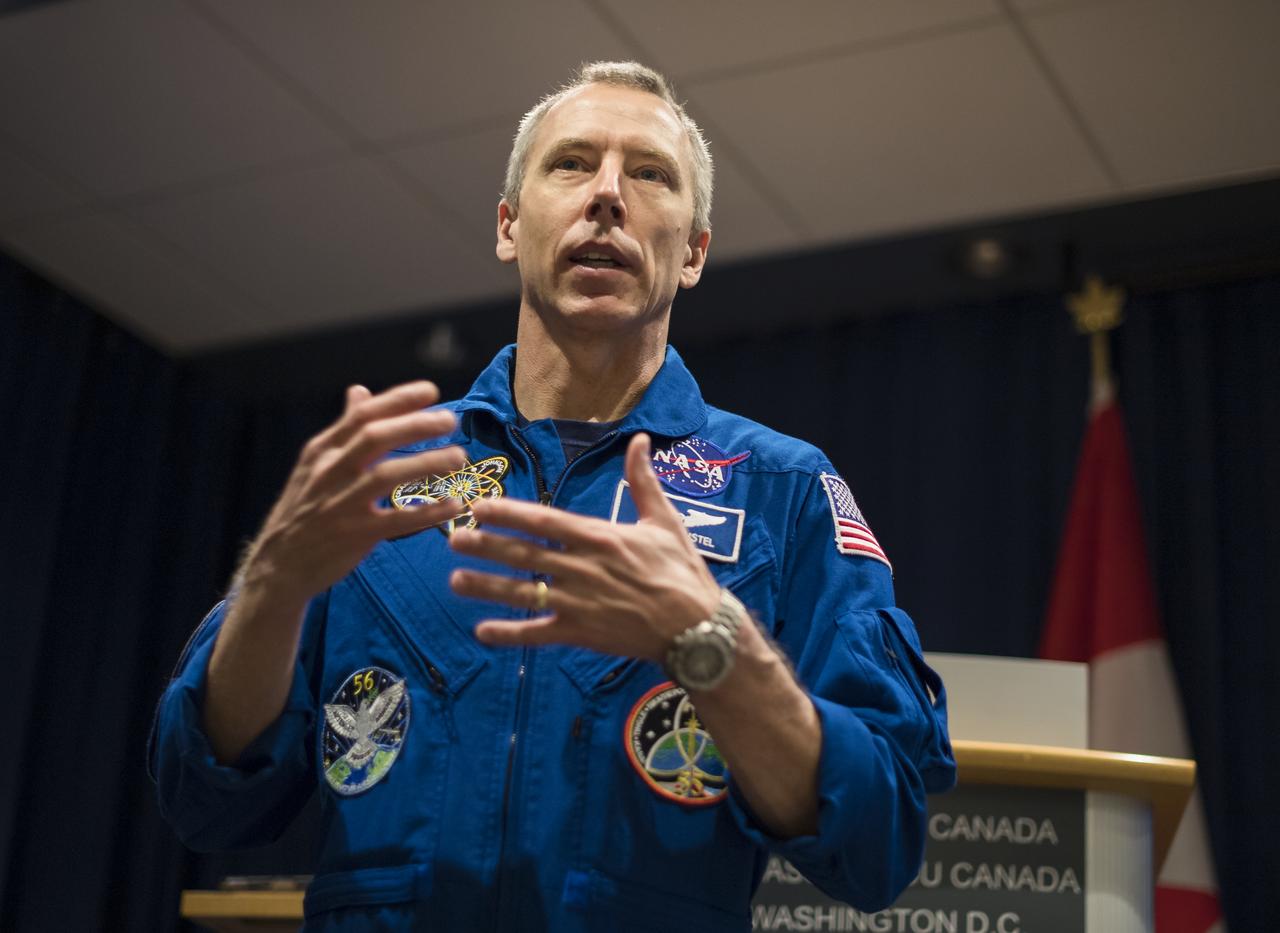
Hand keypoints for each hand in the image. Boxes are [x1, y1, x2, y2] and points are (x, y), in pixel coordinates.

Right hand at [241, 381, 465, 602]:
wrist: (279, 565)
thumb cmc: (305, 510)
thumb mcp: (315, 465)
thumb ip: (344, 429)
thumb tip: (360, 390)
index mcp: (322, 451)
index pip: (361, 416)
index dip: (397, 400)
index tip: (431, 391)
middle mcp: (330, 472)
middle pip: (374, 438)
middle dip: (415, 425)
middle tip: (450, 420)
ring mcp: (341, 504)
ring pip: (386, 476)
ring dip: (426, 463)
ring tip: (459, 457)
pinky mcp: (354, 536)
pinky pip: (396, 521)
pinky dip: (427, 512)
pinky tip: (454, 504)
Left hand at [448, 433, 720, 660]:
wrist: (697, 627)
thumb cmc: (682, 571)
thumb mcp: (665, 520)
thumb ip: (643, 481)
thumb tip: (639, 441)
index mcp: (600, 537)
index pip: (544, 521)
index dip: (508, 514)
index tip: (480, 507)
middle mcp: (583, 568)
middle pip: (525, 555)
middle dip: (486, 546)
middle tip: (453, 539)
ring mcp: (579, 603)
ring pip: (523, 593)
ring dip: (487, 587)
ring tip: (455, 580)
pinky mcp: (580, 634)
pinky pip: (538, 634)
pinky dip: (510, 634)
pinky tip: (482, 632)